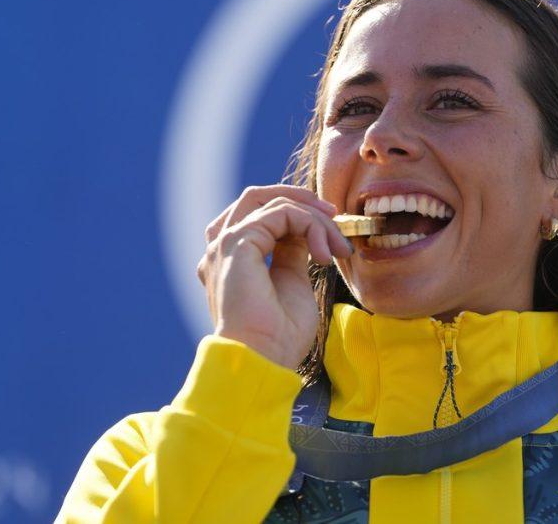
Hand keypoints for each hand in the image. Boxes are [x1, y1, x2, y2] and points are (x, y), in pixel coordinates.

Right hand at [195, 184, 351, 368]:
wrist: (264, 359)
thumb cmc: (279, 335)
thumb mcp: (292, 282)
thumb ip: (293, 253)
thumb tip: (306, 231)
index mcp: (231, 259)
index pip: (262, 215)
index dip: (299, 214)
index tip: (332, 231)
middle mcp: (222, 248)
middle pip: (259, 198)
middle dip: (302, 202)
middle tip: (335, 216)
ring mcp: (225, 243)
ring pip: (274, 202)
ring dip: (313, 217)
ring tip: (335, 247)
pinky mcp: (237, 242)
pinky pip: (281, 212)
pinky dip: (310, 224)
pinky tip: (322, 254)